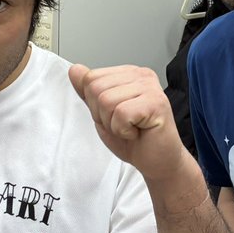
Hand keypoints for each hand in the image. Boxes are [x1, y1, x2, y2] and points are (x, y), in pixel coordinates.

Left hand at [68, 64, 184, 181]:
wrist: (157, 162)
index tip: (115, 116)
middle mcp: (141, 75)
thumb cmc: (135, 139)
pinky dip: (123, 130)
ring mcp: (150, 87)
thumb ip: (88, 92)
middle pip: (96, 88)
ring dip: (113, 124)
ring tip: (131, 128)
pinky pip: (121, 114)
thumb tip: (75, 70)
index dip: (95, 105)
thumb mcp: (103, 114)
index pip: (91, 78)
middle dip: (103, 115)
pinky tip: (138, 132)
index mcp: (129, 74)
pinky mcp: (156, 103)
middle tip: (124, 125)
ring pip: (106, 101)